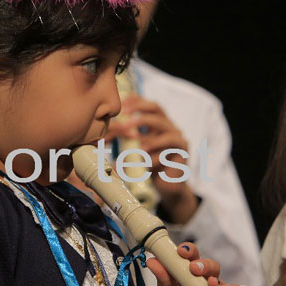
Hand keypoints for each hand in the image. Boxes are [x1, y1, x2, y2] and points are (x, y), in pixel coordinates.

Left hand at [115, 96, 198, 222]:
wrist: (167, 184)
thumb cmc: (149, 164)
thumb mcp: (135, 149)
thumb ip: (125, 141)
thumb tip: (102, 136)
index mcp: (159, 123)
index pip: (149, 105)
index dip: (137, 101)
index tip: (123, 104)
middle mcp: (169, 126)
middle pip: (157, 110)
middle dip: (139, 113)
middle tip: (124, 120)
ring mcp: (178, 136)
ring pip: (164, 129)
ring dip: (148, 136)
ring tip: (135, 142)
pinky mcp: (182, 149)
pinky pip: (169, 146)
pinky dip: (156, 151)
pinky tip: (145, 158)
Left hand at [145, 242, 221, 285]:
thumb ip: (162, 279)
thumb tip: (152, 261)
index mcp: (185, 273)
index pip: (191, 255)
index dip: (188, 250)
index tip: (181, 252)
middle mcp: (201, 282)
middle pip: (210, 267)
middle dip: (205, 265)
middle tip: (195, 268)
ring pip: (221, 283)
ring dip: (217, 281)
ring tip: (210, 284)